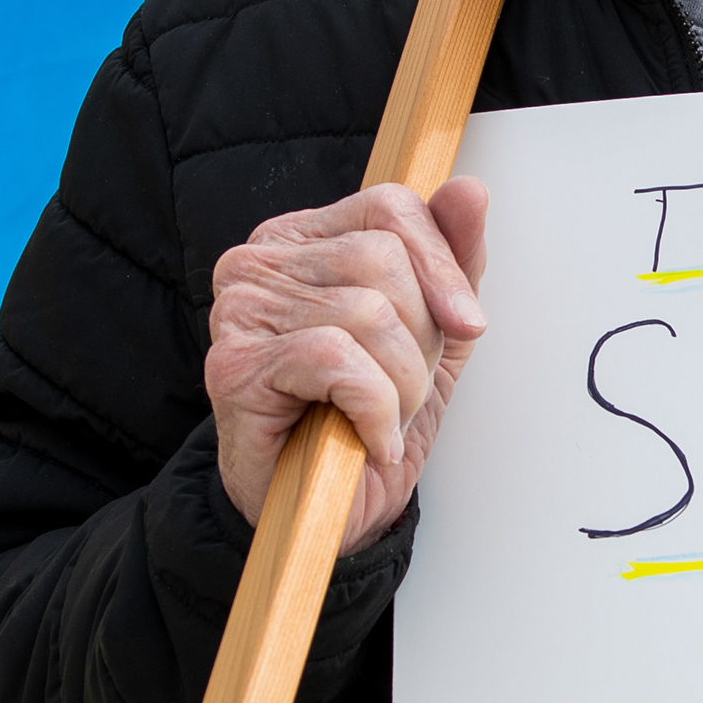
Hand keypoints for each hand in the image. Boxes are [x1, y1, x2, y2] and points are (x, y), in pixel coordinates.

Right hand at [205, 179, 491, 546]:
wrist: (327, 513)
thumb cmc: (369, 419)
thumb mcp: (431, 335)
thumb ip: (451, 261)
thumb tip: (468, 190)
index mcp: (303, 238)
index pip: (389, 206)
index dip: (442, 268)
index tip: (466, 325)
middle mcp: (259, 262)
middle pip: (381, 259)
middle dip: (419, 339)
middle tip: (402, 390)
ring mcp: (240, 311)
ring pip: (366, 311)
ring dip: (400, 385)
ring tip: (382, 419)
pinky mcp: (234, 366)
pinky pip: (337, 358)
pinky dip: (374, 409)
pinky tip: (366, 437)